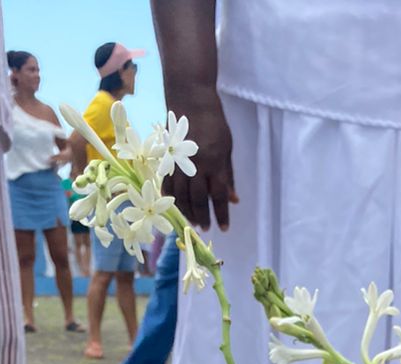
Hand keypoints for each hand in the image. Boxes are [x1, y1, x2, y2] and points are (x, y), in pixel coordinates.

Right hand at [163, 86, 236, 229]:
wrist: (190, 97)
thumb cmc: (214, 122)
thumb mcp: (227, 147)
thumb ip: (228, 175)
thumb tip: (234, 199)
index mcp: (215, 162)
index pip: (219, 195)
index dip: (222, 214)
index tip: (225, 228)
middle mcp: (197, 164)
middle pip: (198, 199)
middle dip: (202, 217)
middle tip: (205, 229)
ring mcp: (180, 161)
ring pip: (181, 194)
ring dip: (186, 211)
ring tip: (192, 222)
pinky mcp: (167, 157)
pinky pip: (167, 183)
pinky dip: (171, 197)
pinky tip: (176, 206)